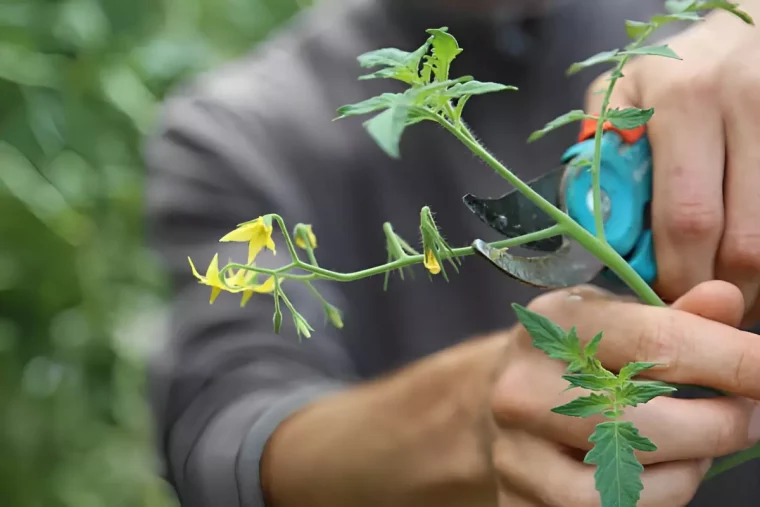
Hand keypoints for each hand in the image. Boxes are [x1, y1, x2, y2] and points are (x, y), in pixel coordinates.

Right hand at [488, 281, 759, 505]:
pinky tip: (658, 473)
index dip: (734, 361)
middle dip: (722, 424)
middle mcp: (524, 384)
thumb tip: (727, 300)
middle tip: (749, 416)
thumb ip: (675, 315)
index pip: (658, 343)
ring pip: (628, 479)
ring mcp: (515, 447)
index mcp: (554, 323)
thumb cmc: (575, 355)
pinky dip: (655, 496)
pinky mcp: (517, 495)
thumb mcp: (616, 319)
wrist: (503, 395)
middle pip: (647, 419)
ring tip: (696, 446)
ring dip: (688, 468)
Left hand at [585, 8, 759, 323]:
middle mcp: (745, 107)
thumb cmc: (678, 68)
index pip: (686, 219)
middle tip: (699, 304)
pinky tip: (752, 264)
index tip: (664, 299)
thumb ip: (600, 148)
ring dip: (753, 284)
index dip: (677, 276)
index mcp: (684, 102)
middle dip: (719, 291)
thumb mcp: (625, 91)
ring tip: (729, 290)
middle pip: (744, 243)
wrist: (749, 28)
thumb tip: (591, 220)